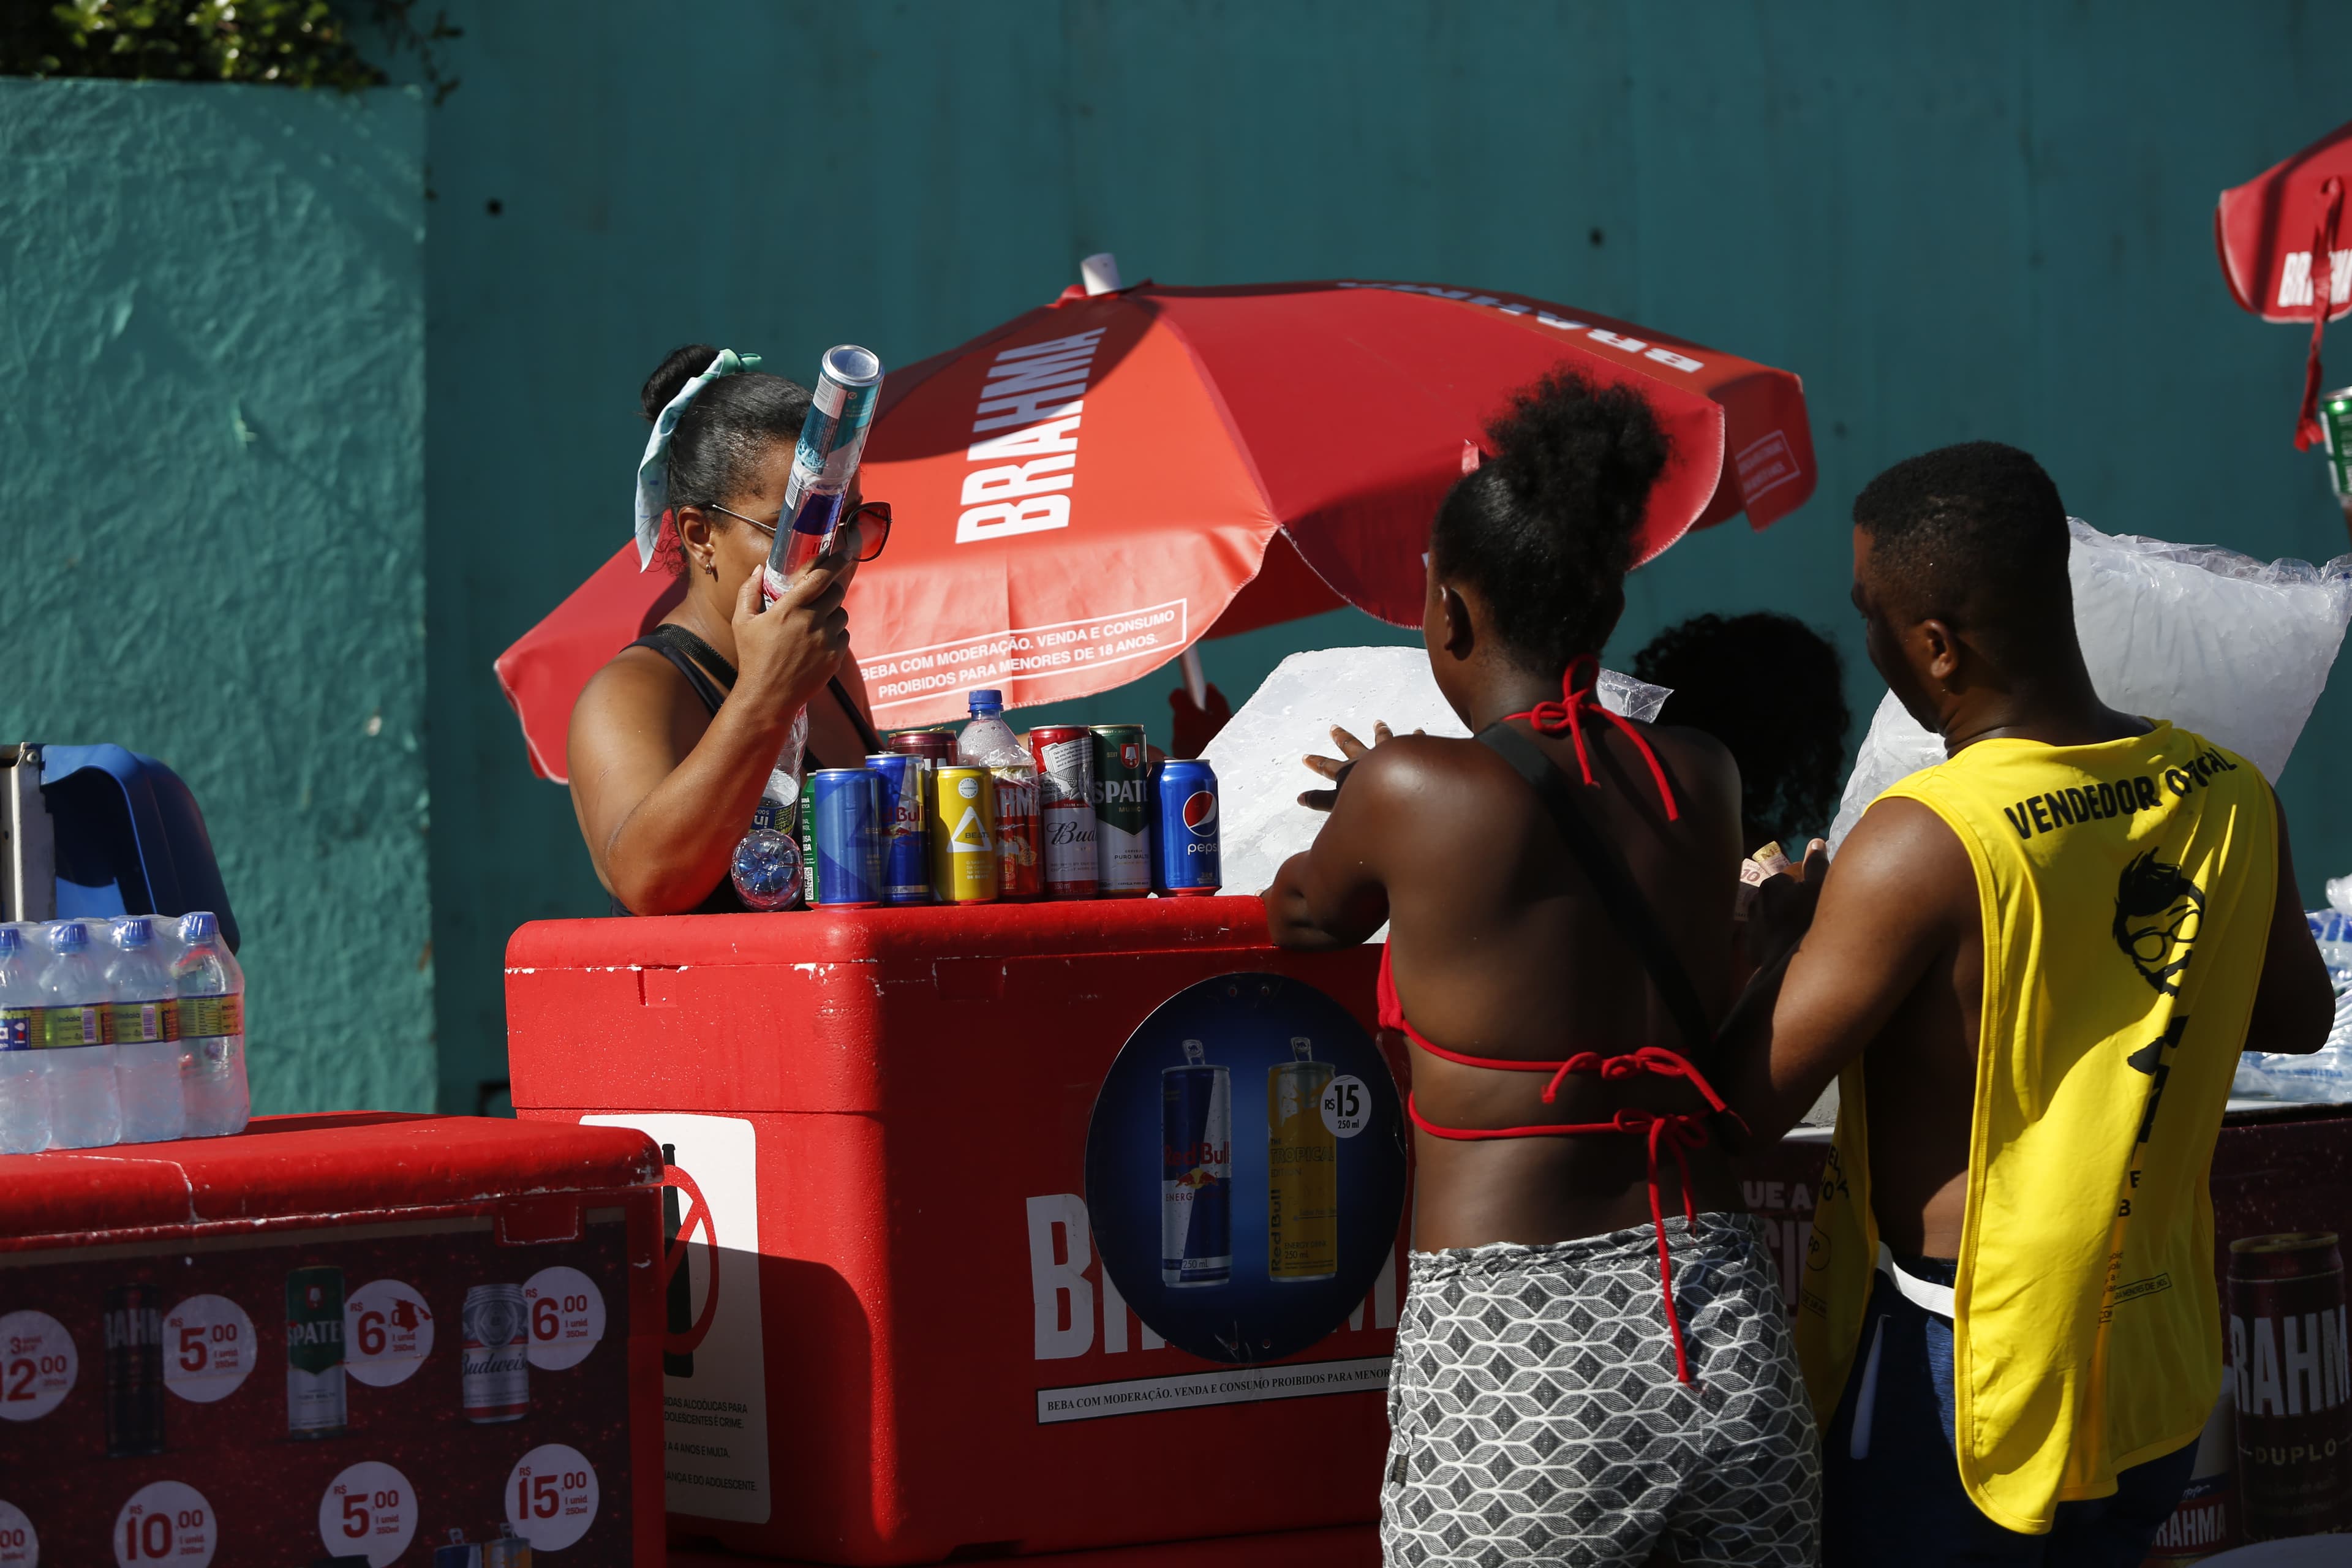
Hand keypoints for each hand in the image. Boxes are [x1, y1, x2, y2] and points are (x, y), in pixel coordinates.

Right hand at [730, 548, 854, 719]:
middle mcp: (811, 622)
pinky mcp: (835, 657)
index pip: (820, 577)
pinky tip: (818, 642)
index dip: (835, 562)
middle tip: (822, 593)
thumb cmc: (752, 657)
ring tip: (815, 623)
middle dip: (832, 589)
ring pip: (842, 614)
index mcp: (789, 609)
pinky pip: (843, 636)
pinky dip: (835, 634)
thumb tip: (760, 568)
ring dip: (833, 613)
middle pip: (836, 593)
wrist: (768, 696)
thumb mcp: (742, 622)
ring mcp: (826, 640)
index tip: (845, 553)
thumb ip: (749, 591)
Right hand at [1298, 721, 1416, 810]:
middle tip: (1334, 728)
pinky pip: (1413, 743)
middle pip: (1351, 746)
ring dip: (1379, 731)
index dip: (1317, 763)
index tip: (1305, 757)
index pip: (1328, 767)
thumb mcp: (1338, 806)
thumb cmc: (1366, 804)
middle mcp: (1366, 760)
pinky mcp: (1406, 754)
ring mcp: (1386, 755)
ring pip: (1382, 740)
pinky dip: (1416, 737)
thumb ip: (1320, 801)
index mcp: (1349, 773)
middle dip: (1341, 738)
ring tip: (1378, 722)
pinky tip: (1419, 730)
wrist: (1396, 793)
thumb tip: (1299, 798)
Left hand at [1748, 838, 1829, 970]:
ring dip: (1779, 924)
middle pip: (1776, 900)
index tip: (1811, 902)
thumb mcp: (1819, 888)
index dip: (1802, 890)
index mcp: (1771, 885)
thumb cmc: (1807, 920)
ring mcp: (1750, 925)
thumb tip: (1816, 843)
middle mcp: (1755, 902)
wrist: (1788, 963)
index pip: (1788, 881)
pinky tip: (1785, 950)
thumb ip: (1817, 865)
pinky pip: (1763, 940)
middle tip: (1804, 920)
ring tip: (1795, 936)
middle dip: (1788, 905)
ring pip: (1768, 919)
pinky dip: (1772, 943)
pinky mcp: (1750, 947)